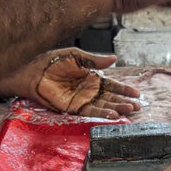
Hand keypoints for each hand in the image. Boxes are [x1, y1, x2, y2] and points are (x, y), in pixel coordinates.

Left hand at [0, 48, 140, 118]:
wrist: (32, 70)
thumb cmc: (51, 61)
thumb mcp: (76, 56)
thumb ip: (94, 60)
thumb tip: (115, 59)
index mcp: (91, 77)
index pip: (112, 85)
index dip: (124, 89)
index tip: (137, 93)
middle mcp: (88, 90)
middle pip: (110, 98)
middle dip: (124, 102)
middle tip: (138, 106)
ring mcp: (81, 100)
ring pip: (103, 106)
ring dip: (117, 109)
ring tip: (129, 111)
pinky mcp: (72, 108)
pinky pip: (90, 112)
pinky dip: (102, 114)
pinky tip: (113, 115)